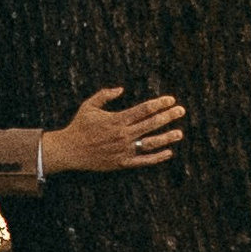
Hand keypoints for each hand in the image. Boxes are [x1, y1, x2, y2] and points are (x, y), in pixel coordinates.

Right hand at [46, 87, 184, 172]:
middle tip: (181, 110)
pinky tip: (168, 152)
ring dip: (167, 137)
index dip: (159, 103)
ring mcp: (124, 150)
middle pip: (151, 123)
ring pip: (151, 143)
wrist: (69, 150)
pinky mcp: (122, 163)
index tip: (171, 99)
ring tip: (179, 133)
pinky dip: (157, 157)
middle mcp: (123, 134)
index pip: (144, 109)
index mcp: (117, 119)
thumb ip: (105, 95)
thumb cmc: (79, 126)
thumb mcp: (89, 105)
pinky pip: (143, 161)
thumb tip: (121, 88)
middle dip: (169, 116)